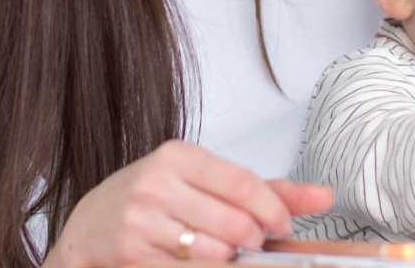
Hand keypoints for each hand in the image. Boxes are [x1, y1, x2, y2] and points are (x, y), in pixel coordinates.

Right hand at [45, 141, 332, 267]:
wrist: (89, 228)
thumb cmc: (156, 201)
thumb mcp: (204, 182)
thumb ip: (266, 189)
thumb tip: (326, 196)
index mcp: (178, 156)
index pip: (244, 183)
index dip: (273, 211)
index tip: (283, 227)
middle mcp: (156, 183)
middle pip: (234, 223)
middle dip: (253, 242)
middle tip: (251, 245)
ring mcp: (140, 221)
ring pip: (214, 254)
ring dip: (229, 262)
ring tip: (220, 253)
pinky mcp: (130, 255)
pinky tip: (200, 262)